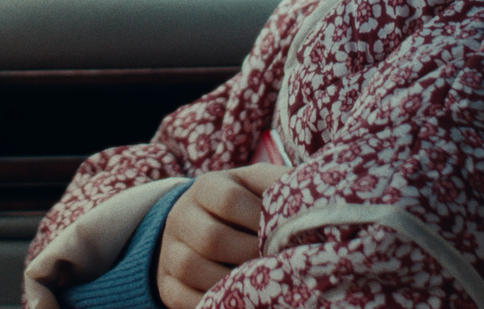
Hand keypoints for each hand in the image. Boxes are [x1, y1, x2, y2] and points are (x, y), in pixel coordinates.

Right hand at [156, 164, 289, 308]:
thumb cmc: (245, 207)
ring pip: (192, 268)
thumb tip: (316, 201)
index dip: (258, 219)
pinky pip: (183, 298)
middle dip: (249, 255)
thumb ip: (280, 187)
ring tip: (261, 286)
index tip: (282, 234)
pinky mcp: (167, 283)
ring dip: (231, 281)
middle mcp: (181, 215)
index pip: (228, 200)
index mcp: (207, 187)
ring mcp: (170, 251)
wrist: (202, 226)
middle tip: (277, 265)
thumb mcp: (259, 187)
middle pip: (210, 238)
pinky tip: (240, 301)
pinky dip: (212, 302)